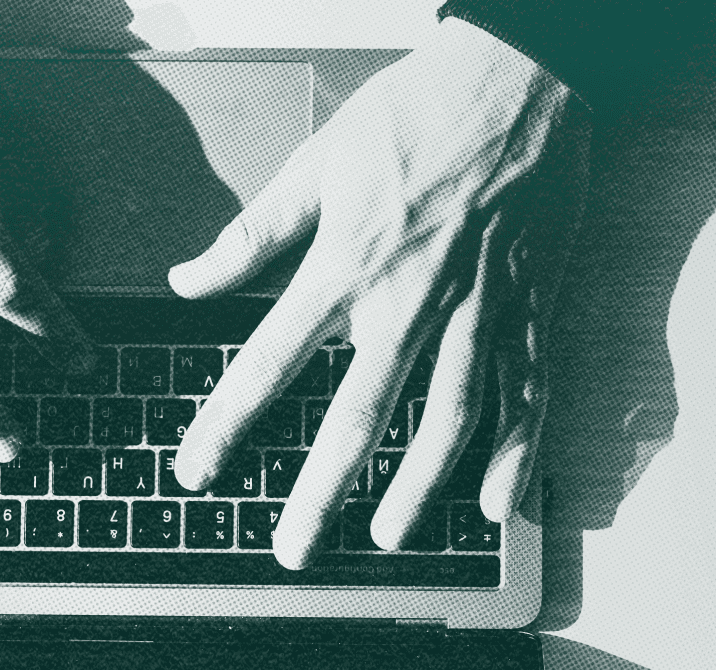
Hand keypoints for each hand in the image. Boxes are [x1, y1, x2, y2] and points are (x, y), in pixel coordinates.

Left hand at [168, 18, 586, 568]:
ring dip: (416, 488)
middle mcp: (411, 300)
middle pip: (359, 416)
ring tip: (387, 535)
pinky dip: (515, 453)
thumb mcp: (315, 162)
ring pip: (448, 420)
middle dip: (321, 491)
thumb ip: (250, 235)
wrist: (523, 76)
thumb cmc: (415, 112)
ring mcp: (478, 308)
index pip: (269, 362)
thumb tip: (185, 281)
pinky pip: (526, 392)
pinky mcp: (530, 305)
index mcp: (346, 263)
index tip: (196, 468)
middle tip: (295, 549)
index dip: (225, 423)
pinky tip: (495, 503)